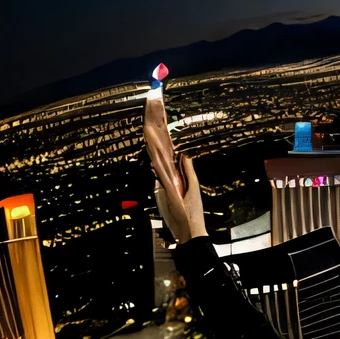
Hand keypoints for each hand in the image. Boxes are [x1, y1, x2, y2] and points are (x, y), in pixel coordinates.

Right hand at [144, 93, 206, 243]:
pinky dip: (156, 158)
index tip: (157, 115)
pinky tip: (152, 147)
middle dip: (155, 128)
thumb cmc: (189, 212)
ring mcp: (164, 179)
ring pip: (156, 155)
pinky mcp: (166, 187)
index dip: (161, 133)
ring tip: (148, 120)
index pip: (165, 149)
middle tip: (149, 107)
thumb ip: (188, 170)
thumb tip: (183, 155)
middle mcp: (165, 173)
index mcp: (172, 172)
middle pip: (159, 147)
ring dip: (152, 139)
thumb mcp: (192, 187)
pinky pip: (160, 169)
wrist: (188, 231)